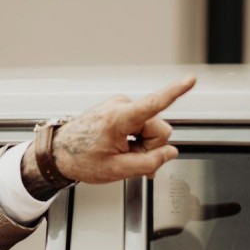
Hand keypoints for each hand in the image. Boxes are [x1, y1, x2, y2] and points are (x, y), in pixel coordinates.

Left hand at [51, 75, 196, 183]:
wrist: (58, 153)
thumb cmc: (80, 159)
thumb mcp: (116, 170)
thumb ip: (148, 163)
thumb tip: (170, 153)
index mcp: (119, 118)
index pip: (154, 104)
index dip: (175, 92)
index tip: (191, 79)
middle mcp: (121, 106)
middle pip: (159, 129)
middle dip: (149, 147)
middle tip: (128, 159)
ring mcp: (120, 106)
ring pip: (151, 128)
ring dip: (141, 145)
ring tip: (120, 154)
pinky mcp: (120, 109)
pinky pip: (141, 126)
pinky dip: (135, 140)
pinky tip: (122, 150)